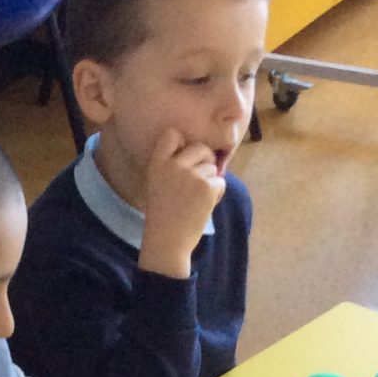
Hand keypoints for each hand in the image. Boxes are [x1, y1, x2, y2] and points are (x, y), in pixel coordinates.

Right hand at [139, 127, 225, 279]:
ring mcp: (191, 175)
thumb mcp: (157, 183)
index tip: (182, 157)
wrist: (168, 242)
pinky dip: (216, 193)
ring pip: (212, 166)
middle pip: (200, 148)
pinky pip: (220, 181)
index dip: (182, 143)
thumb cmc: (163, 214)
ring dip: (210, 181)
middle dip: (204, 161)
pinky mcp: (206, 187)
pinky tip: (203, 205)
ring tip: (196, 199)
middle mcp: (173, 165)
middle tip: (197, 182)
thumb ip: (170, 164)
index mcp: (157, 163)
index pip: (172, 134)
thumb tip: (200, 151)